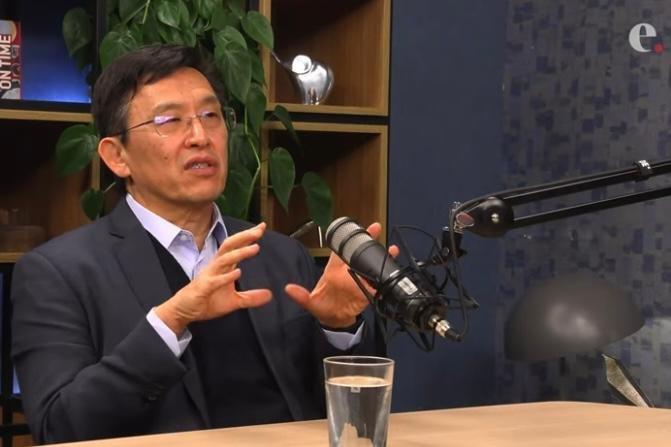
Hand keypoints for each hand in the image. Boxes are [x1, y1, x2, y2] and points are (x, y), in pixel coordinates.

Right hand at [155, 223, 271, 334]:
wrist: (184, 311)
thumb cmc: (207, 301)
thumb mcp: (233, 301)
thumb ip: (251, 297)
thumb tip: (269, 295)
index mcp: (222, 266)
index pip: (236, 246)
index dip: (248, 236)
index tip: (261, 227)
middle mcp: (215, 267)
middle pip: (229, 246)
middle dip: (244, 237)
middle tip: (259, 230)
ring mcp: (209, 276)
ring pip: (224, 259)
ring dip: (240, 253)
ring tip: (255, 247)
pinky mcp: (203, 288)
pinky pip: (215, 280)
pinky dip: (227, 276)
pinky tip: (238, 272)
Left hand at [285, 222, 397, 327]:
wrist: (335, 321)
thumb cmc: (322, 308)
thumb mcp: (310, 303)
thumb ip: (301, 296)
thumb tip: (289, 289)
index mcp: (334, 271)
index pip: (340, 251)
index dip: (346, 241)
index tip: (352, 232)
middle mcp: (348, 272)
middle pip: (358, 251)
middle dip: (367, 239)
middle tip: (375, 228)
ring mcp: (359, 279)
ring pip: (370, 262)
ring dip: (380, 254)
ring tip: (390, 247)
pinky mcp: (368, 289)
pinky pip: (378, 278)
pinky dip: (387, 272)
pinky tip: (393, 265)